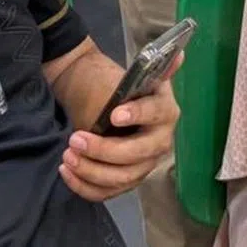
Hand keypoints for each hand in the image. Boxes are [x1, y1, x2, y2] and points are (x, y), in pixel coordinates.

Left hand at [59, 56, 181, 202]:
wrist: (100, 103)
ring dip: (90, 170)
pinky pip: (108, 192)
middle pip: (136, 154)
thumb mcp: (130, 76)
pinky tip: (67, 171)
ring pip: (121, 178)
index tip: (113, 115)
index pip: (154, 114)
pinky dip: (85, 186)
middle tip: (74, 138)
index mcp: (165, 110)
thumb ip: (152, 68)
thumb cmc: (115, 88)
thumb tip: (179, 54)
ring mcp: (145, 163)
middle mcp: (161, 140)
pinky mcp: (128, 179)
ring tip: (67, 155)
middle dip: (103, 150)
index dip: (136, 114)